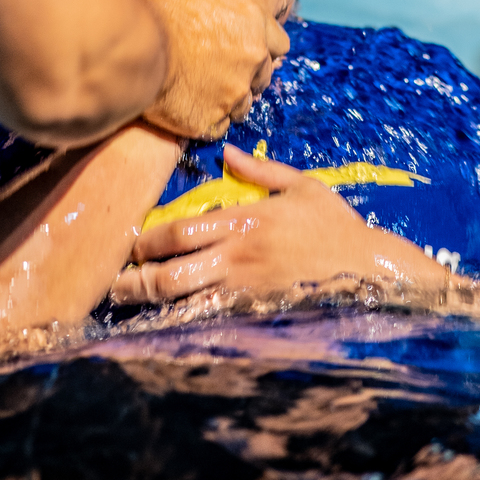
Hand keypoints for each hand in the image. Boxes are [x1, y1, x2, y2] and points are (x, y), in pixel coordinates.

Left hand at [112, 143, 390, 304]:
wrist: (368, 267)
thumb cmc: (334, 225)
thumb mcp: (301, 186)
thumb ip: (260, 170)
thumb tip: (226, 152)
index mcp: (244, 221)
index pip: (179, 232)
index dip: (146, 241)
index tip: (129, 244)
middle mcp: (238, 256)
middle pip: (171, 272)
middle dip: (136, 279)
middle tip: (112, 282)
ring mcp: (245, 289)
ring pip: (185, 302)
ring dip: (151, 305)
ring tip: (127, 306)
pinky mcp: (257, 314)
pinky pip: (211, 322)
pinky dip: (183, 325)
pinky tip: (164, 327)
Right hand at [137, 0, 288, 141]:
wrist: (132, 45)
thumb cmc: (155, 10)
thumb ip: (220, 10)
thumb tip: (213, 15)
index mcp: (253, 20)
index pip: (280, 45)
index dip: (262, 50)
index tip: (248, 54)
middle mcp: (253, 57)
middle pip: (263, 78)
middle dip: (245, 78)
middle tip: (217, 75)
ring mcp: (234, 92)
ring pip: (242, 106)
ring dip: (227, 102)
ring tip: (198, 93)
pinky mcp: (211, 120)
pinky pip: (217, 127)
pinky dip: (205, 121)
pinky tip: (187, 108)